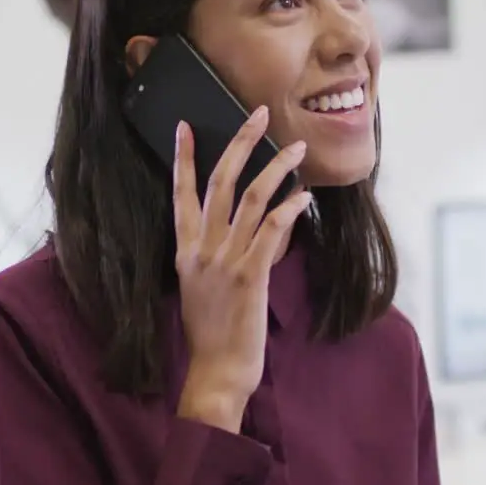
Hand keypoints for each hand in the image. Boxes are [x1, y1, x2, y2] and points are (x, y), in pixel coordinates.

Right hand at [172, 107, 311, 432]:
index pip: (181, 192)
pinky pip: (272, 230)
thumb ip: (220, 252)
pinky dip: (289, 208)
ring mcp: (224, 260)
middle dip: (240, 142)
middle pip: (220, 181)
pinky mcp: (249, 276)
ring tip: (297, 147)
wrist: (216, 371)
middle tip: (258, 113)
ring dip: (276, 167)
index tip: (185, 126)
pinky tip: (304, 196)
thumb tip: (252, 225)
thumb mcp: (202, 286)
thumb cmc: (212, 332)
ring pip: (251, 198)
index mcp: (185, 250)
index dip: (183, 157)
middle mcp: (202, 249)